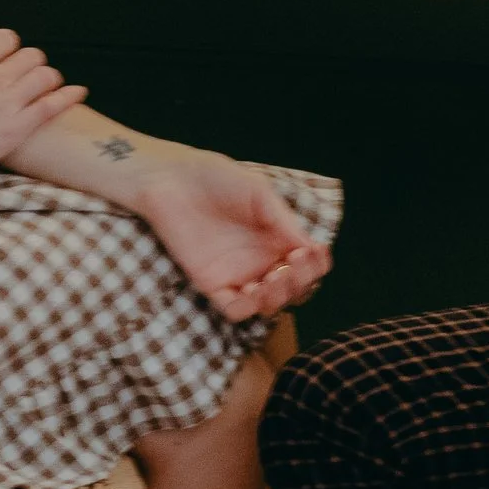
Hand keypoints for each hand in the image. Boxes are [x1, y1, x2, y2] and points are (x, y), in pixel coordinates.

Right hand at [0, 16, 84, 180]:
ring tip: (46, 84)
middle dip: (30, 61)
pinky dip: (68, 96)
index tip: (5, 56)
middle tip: (24, 74)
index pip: (6, 38)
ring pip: (45, 77)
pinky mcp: (14, 129)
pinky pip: (51, 107)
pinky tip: (78, 92)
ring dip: (48, 78)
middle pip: (31, 56)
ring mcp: (7, 103)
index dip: (9, 45)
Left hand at [134, 153, 331, 324]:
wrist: (172, 179)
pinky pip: (233, 310)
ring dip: (277, 298)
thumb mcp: (259, 192)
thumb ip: (284, 221)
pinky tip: (251, 290)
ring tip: (273, 277)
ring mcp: (237, 274)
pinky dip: (247, 309)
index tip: (313, 253)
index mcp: (276, 237)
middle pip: (293, 289)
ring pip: (267, 305)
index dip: (316, 265)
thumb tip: (313, 248)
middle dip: (300, 283)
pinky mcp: (211, 283)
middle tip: (292, 264)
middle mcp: (260, 260)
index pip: (307, 264)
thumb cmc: (216, 178)